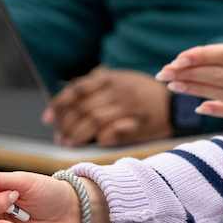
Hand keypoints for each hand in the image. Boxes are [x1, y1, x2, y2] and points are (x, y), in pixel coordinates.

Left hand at [42, 66, 171, 146]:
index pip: (77, 90)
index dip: (59, 104)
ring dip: (78, 135)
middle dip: (66, 125)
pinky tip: (95, 143)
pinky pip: (113, 133)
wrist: (175, 104)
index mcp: (110, 79)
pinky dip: (101, 139)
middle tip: (59, 137)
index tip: (47, 119)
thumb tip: (69, 90)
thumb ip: (97, 81)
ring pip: (93, 122)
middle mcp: (118, 91)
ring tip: (70, 144)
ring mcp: (128, 108)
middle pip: (82, 108)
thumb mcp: (121, 79)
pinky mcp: (138, 124)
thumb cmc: (143, 93)